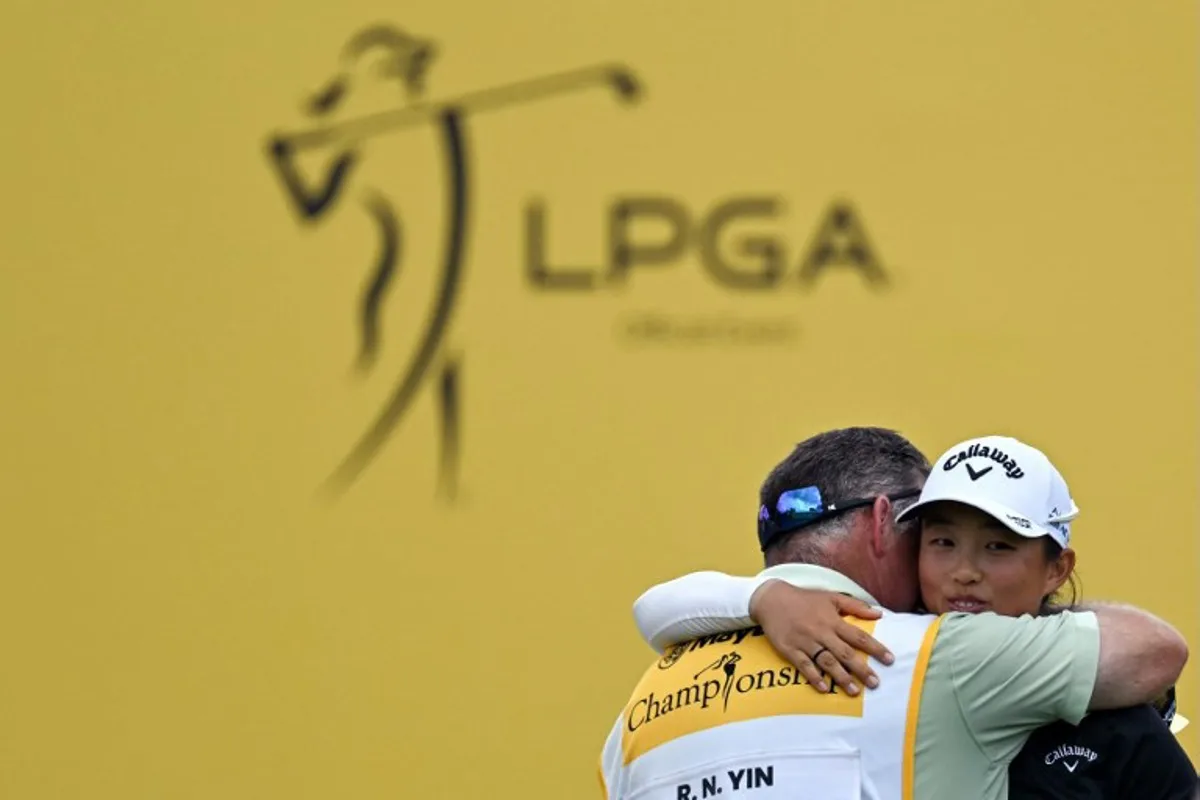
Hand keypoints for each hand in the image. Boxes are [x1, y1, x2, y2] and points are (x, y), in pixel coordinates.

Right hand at [749, 579, 893, 695]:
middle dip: (861, 669)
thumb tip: (879, 614)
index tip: (889, 659)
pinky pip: (804, 665)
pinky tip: (824, 688)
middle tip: (875, 683)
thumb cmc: (804, 599)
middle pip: (844, 653)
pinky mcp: (790, 649)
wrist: (772, 599)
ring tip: (854, 691)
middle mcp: (821, 632)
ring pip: (826, 661)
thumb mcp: (831, 597)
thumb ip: (855, 606)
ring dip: (841, 677)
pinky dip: (814, 677)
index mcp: (832, 620)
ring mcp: (805, 642)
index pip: (858, 636)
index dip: (875, 648)